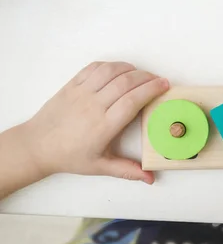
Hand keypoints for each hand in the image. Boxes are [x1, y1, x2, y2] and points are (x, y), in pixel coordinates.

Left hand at [23, 62, 168, 183]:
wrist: (36, 146)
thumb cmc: (69, 156)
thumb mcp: (100, 166)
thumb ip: (127, 170)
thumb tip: (150, 178)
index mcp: (103, 126)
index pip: (132, 101)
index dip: (151, 90)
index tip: (164, 86)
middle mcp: (93, 106)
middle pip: (125, 82)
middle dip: (147, 77)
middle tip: (159, 80)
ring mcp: (80, 93)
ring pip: (111, 71)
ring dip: (130, 69)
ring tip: (141, 74)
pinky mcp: (71, 85)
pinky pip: (94, 68)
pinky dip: (111, 65)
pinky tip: (120, 70)